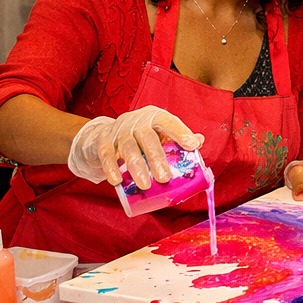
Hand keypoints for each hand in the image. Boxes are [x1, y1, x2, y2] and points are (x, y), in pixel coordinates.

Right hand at [67, 106, 204, 188]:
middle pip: (147, 138)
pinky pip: (106, 155)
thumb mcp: (161, 132)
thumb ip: (179, 137)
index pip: (168, 122)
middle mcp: (137, 121)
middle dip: (156, 158)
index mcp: (155, 117)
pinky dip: (111, 168)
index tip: (191, 145)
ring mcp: (119, 131)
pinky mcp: (103, 142)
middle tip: (164, 178)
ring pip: (128, 148)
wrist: (107, 133)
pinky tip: (117, 181)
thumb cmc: (143, 135)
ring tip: (145, 185)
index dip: (180, 132)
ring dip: (136, 167)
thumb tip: (198, 141)